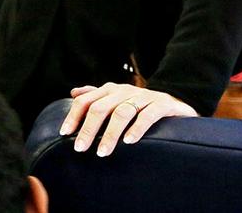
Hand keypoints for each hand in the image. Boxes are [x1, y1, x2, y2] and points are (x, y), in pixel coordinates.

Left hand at [60, 82, 196, 156]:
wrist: (176, 102)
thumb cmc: (141, 105)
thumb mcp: (117, 99)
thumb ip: (96, 96)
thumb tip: (74, 92)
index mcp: (111, 90)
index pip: (86, 100)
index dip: (74, 116)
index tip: (64, 133)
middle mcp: (125, 91)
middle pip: (100, 107)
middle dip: (88, 129)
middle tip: (80, 148)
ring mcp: (144, 96)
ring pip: (122, 112)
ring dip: (110, 133)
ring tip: (102, 152)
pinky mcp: (163, 104)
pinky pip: (148, 115)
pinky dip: (137, 128)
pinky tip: (129, 142)